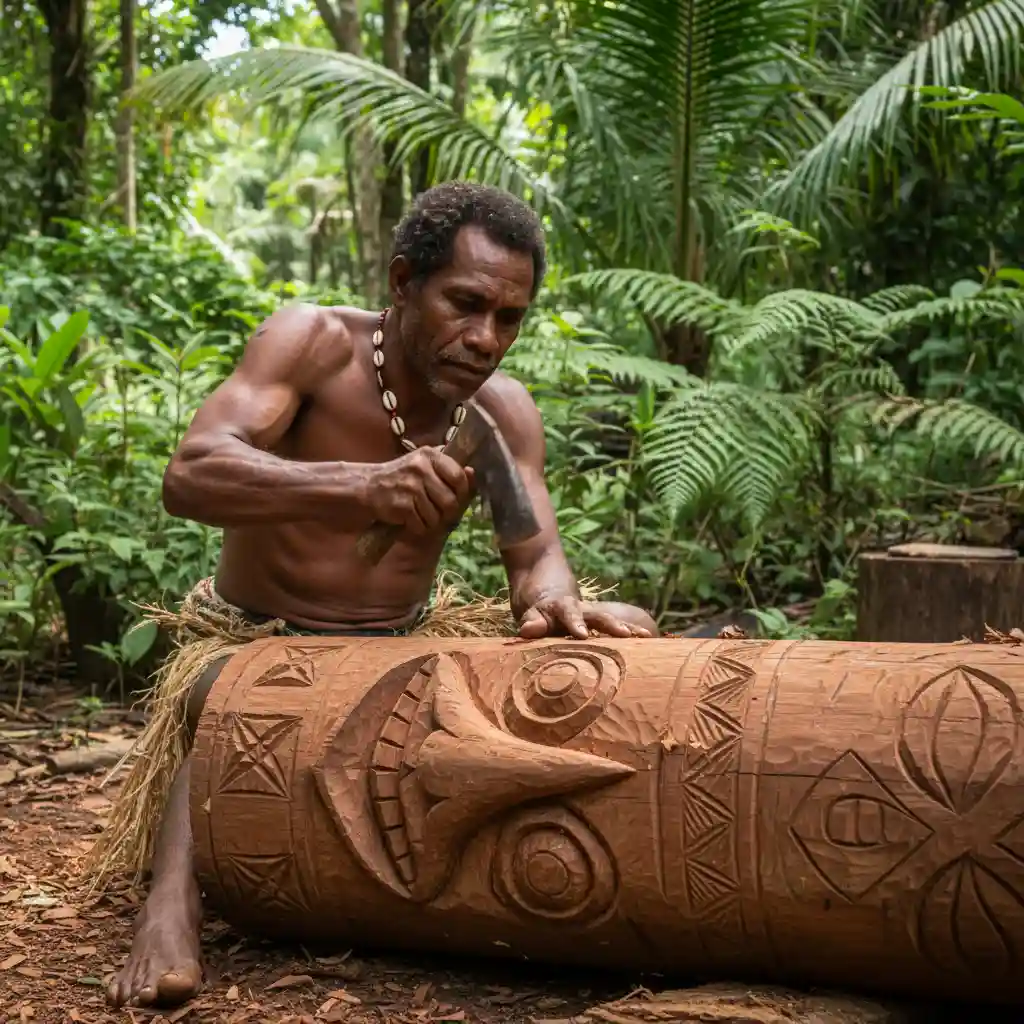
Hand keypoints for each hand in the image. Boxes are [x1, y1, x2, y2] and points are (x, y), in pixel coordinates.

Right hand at [368, 447, 474, 535]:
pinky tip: (410, 520)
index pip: (459, 477)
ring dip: (431, 522)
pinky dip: (418, 528)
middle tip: (439, 513)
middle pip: (450, 501)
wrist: (369, 486)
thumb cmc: (404, 478)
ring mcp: (410, 486)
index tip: (455, 498)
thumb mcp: (426, 466)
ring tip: (421, 515)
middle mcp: (420, 468)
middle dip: (447, 513)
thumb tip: (473, 473)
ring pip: (436, 516)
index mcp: (431, 455)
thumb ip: (449, 470)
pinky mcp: (401, 504)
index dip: (462, 493)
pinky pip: (421, 525)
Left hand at [518, 596, 652, 639]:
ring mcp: (593, 616)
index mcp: (563, 607)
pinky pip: (617, 629)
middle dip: (612, 625)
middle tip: (626, 634)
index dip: (576, 623)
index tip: (582, 635)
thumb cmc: (537, 606)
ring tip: (647, 637)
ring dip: (628, 629)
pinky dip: (632, 635)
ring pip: (612, 620)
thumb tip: (529, 629)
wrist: (548, 584)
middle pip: (599, 615)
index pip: (569, 613)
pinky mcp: (600, 623)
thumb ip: (531, 621)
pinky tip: (650, 643)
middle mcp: (582, 610)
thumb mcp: (528, 612)